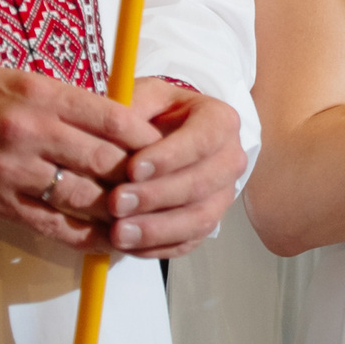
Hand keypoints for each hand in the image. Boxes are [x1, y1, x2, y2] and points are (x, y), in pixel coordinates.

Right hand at [0, 65, 162, 249]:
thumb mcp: (11, 77)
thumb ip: (60, 97)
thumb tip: (110, 116)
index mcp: (38, 92)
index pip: (111, 116)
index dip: (144, 134)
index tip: (163, 144)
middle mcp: (28, 130)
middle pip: (105, 159)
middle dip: (137, 174)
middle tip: (162, 183)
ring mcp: (11, 171)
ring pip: (83, 196)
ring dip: (115, 208)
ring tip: (141, 214)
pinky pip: (51, 225)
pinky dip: (82, 235)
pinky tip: (103, 238)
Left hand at [95, 82, 248, 259]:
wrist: (169, 137)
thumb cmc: (156, 114)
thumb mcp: (145, 96)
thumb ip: (133, 105)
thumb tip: (115, 124)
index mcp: (220, 121)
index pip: (203, 139)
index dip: (169, 156)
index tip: (132, 168)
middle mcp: (229, 159)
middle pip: (202, 183)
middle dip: (156, 195)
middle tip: (116, 202)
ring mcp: (222, 195)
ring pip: (199, 218)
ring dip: (157, 229)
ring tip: (118, 233)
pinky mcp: (207, 223)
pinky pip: (187, 242)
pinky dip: (157, 248)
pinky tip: (127, 245)